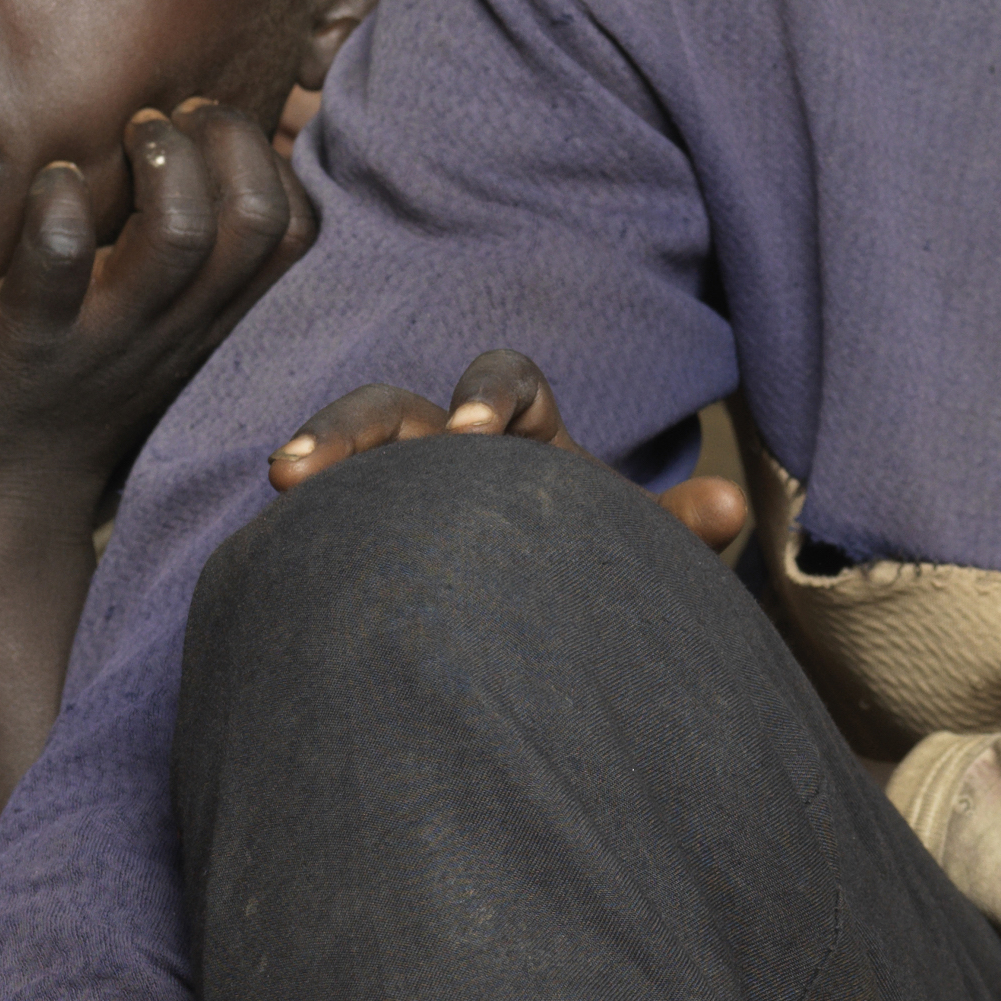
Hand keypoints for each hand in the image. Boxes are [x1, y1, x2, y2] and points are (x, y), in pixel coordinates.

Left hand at [0, 104, 314, 532]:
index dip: (270, 161)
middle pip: (258, 219)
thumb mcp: (159, 325)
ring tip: (129, 136)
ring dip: (161, 160)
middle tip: (171, 121)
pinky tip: (48, 182)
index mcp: (215, 321)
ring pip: (181, 233)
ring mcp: (108, 335)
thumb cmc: (73, 387)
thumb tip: (209, 157)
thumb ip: (195, 262)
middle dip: (226, 139)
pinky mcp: (28, 342)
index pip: (297, 231)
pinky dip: (54, 205)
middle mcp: (178, 327)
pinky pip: (55, 263)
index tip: (209, 138)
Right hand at [270, 350, 754, 561]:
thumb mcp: (629, 547)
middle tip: (332, 463)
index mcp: (522, 432)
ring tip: (285, 482)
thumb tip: (731, 506)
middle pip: (397, 405)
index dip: (491, 396)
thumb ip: (672, 528)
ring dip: (318, 452)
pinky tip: (270, 547)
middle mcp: (446, 444)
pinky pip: (317, 514)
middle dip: (363, 424)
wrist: (535, 618)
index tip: (476, 436)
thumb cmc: (586, 563)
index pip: (507, 382)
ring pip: (345, 448)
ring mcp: (390, 485)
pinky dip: (297, 522)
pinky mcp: (351, 530)